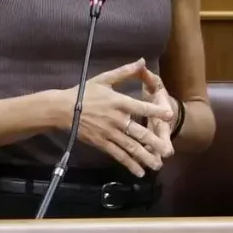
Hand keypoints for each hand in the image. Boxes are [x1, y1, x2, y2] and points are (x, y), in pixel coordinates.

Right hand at [59, 59, 173, 177]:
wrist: (62, 109)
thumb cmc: (84, 92)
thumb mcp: (104, 79)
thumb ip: (125, 71)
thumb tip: (142, 60)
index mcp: (119, 102)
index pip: (141, 107)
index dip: (155, 111)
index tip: (169, 115)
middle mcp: (117, 120)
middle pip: (139, 132)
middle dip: (154, 143)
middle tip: (168, 151)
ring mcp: (109, 133)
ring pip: (130, 147)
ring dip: (145, 157)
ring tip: (158, 166)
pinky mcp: (102, 143)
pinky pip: (118, 155)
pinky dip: (129, 164)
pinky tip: (139, 172)